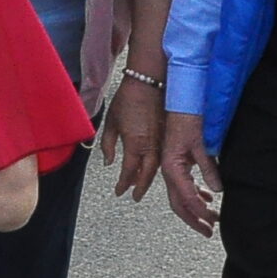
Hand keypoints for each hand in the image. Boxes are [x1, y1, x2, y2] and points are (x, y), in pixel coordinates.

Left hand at [98, 76, 164, 200]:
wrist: (148, 81)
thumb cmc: (128, 99)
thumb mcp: (111, 122)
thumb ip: (108, 145)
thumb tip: (108, 162)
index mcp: (135, 144)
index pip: (129, 171)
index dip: (123, 184)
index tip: (119, 191)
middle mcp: (151, 146)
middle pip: (147, 174)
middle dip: (140, 187)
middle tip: (134, 195)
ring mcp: (162, 140)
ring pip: (157, 166)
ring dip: (148, 177)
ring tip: (139, 183)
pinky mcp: (168, 134)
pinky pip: (163, 155)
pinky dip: (157, 165)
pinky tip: (151, 166)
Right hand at [159, 111, 223, 235]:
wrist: (178, 104)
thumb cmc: (186, 120)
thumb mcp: (201, 145)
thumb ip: (209, 168)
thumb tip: (217, 189)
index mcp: (172, 168)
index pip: (187, 198)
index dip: (200, 213)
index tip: (212, 222)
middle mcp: (168, 171)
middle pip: (179, 204)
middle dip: (194, 220)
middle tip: (209, 232)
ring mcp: (171, 168)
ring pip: (180, 197)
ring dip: (195, 210)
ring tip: (211, 219)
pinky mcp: (176, 164)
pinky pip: (183, 186)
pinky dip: (195, 196)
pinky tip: (208, 198)